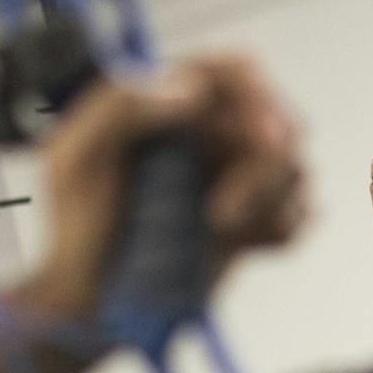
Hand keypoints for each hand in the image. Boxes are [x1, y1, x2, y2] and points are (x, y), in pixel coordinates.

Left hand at [30, 56, 306, 322]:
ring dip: (269, 202)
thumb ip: (123, 108)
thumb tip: (193, 88)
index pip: (234, 73)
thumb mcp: (76, 157)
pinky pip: (297, 214)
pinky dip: (281, 231)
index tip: (264, 137)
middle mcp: (207, 132)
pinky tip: (244, 246)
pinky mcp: (248, 220)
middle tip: (221, 214)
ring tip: (216, 230)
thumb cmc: (75, 226)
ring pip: (294, 167)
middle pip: (278, 120)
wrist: (90, 299)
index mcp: (170, 103)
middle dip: (266, 167)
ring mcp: (231, 175)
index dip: (260, 96)